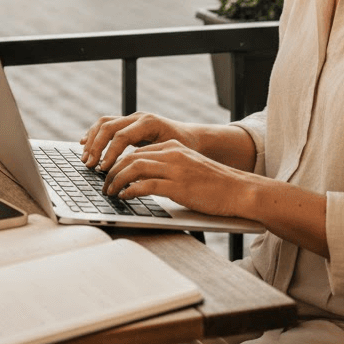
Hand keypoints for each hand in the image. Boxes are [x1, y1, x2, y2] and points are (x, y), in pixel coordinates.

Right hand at [80, 112, 194, 173]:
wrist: (193, 138)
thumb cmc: (186, 149)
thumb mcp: (172, 155)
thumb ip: (152, 161)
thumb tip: (131, 176)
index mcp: (149, 123)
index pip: (121, 136)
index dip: (109, 153)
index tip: (103, 169)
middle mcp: (139, 117)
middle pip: (109, 127)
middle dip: (96, 146)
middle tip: (89, 165)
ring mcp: (133, 118)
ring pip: (104, 123)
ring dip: (92, 140)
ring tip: (85, 158)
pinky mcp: (129, 123)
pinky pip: (107, 124)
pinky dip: (94, 133)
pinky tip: (84, 143)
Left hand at [101, 140, 257, 218]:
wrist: (239, 190)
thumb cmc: (214, 184)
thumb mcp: (187, 167)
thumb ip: (167, 168)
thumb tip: (143, 180)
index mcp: (172, 147)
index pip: (137, 151)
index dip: (118, 162)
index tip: (109, 174)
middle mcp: (172, 153)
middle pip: (131, 157)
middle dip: (112, 171)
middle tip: (104, 185)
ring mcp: (175, 168)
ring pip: (134, 168)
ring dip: (117, 181)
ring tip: (110, 192)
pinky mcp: (178, 186)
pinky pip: (146, 185)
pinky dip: (130, 190)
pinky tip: (124, 197)